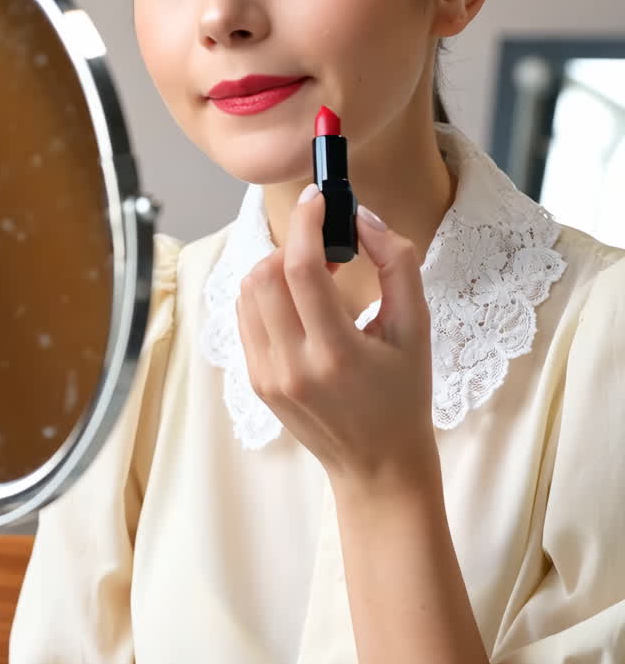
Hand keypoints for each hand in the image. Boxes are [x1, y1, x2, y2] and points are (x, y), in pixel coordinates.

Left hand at [236, 187, 437, 487]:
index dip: (306, 222)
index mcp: (337, 354)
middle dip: (291, 244)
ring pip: (247, 293)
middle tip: (326, 245)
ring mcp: (267, 377)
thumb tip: (363, 218)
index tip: (318, 199)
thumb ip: (397, 264)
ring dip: (275, 267)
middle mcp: (293, 367)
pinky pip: (246, 318)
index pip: (301, 268)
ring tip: (315, 274)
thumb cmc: (404, 395)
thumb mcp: (417, 328)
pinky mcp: (255, 382)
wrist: (378, 464)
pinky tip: (299, 301)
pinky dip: (266, 294)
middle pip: (263, 274)